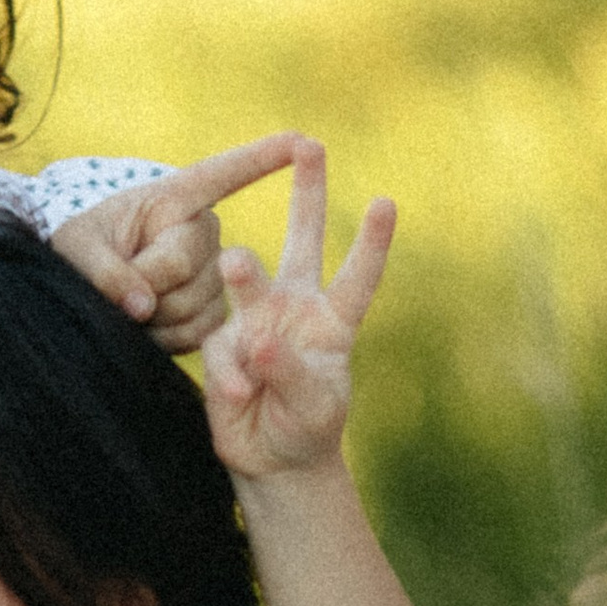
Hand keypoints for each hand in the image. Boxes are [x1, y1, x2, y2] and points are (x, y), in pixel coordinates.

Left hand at [49, 135, 306, 350]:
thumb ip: (103, 272)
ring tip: (128, 311)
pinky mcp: (214, 313)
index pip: (223, 174)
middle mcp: (204, 233)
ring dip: (153, 319)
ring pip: (194, 305)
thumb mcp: (75, 252)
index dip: (263, 157)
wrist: (83, 293)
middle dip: (143, 286)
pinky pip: (202, 332)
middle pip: (185, 264)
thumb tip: (141, 305)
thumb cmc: (75, 255)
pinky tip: (149, 332)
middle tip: (116, 291)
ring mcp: (214, 275)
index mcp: (175, 199)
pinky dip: (168, 340)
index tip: (302, 140)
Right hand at [199, 141, 394, 476]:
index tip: (386, 202)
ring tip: (235, 266)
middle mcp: (295, 308)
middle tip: (309, 146)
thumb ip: (291, 372)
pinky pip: (220, 347)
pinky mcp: (221, 344)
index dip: (371, 243)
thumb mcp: (314, 407)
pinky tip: (239, 395)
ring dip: (243, 271)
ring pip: (245, 278)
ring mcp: (255, 322)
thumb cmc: (307, 428)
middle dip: (306, 194)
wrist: (271, 459)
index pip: (357, 278)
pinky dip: (229, 371)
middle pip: (303, 241)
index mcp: (333, 321)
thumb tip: (259, 341)